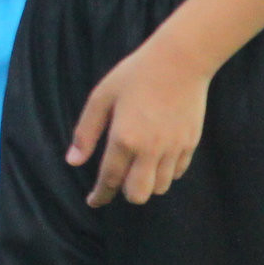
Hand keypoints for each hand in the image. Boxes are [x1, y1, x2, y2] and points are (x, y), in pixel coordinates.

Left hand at [67, 38, 210, 206]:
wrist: (179, 63)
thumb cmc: (133, 76)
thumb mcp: (101, 98)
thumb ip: (86, 132)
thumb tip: (73, 161)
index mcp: (124, 139)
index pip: (110, 179)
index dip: (100, 195)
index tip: (92, 201)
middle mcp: (151, 150)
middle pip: (139, 195)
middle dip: (124, 192)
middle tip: (115, 178)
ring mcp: (174, 149)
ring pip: (159, 187)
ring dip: (145, 183)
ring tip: (135, 165)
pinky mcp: (190, 144)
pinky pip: (176, 172)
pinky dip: (163, 172)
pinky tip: (154, 157)